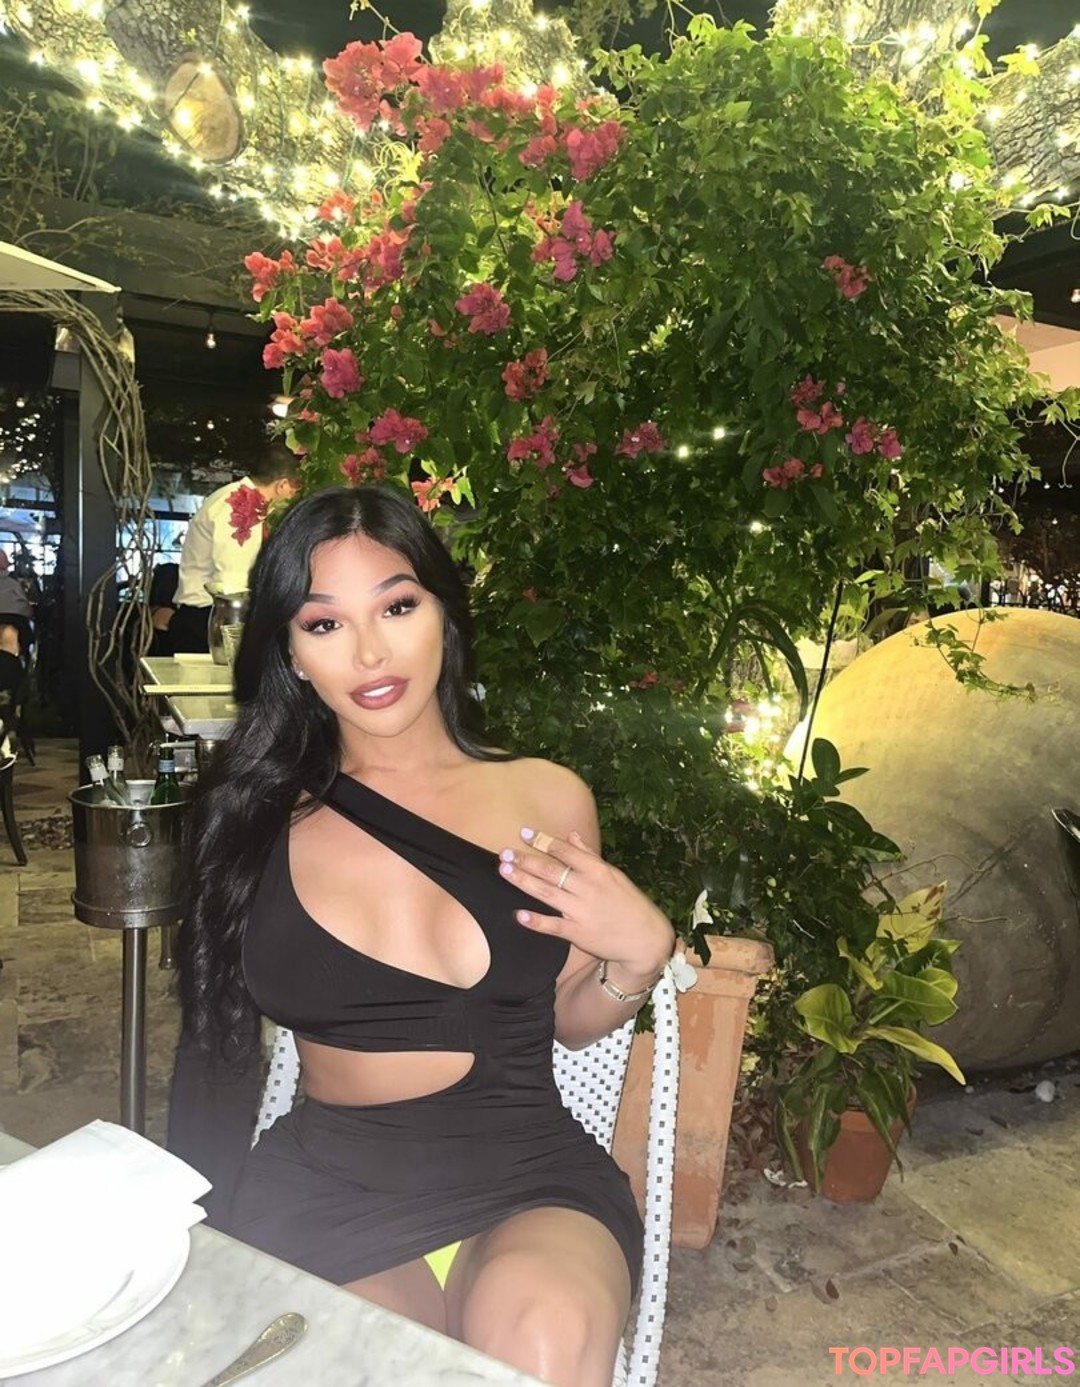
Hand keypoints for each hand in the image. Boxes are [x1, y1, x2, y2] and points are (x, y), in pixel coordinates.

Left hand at [499, 827, 673, 984]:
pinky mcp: (578, 934)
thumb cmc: (629, 903)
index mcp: (598, 870)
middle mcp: (588, 888)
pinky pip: (553, 926)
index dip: (543, 841)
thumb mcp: (613, 874)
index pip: (565, 851)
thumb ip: (589, 855)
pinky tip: (519, 914)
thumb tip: (570, 835)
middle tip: (504, 852)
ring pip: (547, 893)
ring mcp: (582, 911)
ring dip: (524, 881)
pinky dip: (536, 921)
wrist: (646, 939)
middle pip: (551, 870)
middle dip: (526, 860)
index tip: (524, 833)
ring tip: (504, 870)